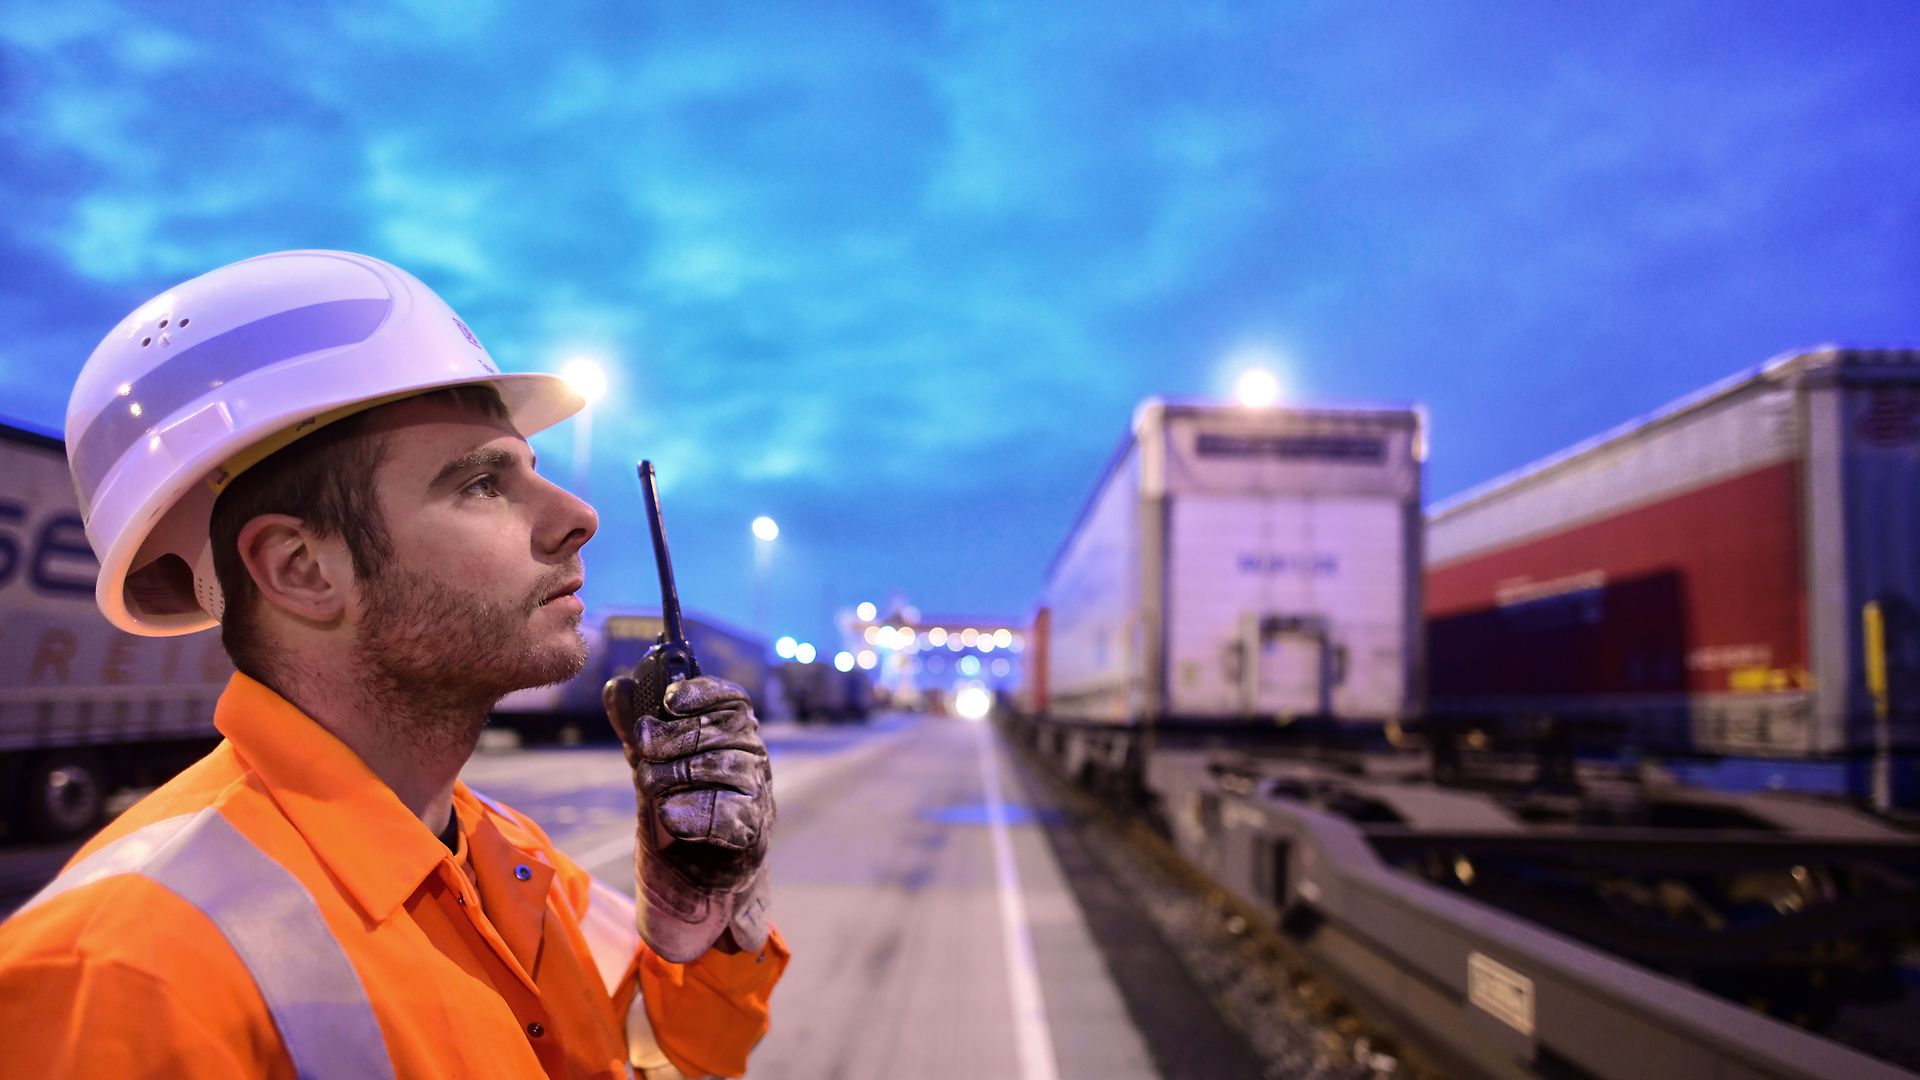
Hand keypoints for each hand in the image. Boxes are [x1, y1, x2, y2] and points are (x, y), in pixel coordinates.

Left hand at [603, 674, 774, 962]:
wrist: (688, 885)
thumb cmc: (676, 818)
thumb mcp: (648, 769)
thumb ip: (636, 730)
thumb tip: (617, 685)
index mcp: (732, 738)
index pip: (732, 700)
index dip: (704, 692)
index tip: (669, 698)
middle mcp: (752, 761)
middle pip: (729, 729)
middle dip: (679, 734)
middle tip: (643, 747)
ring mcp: (758, 798)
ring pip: (730, 767)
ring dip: (681, 774)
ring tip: (649, 787)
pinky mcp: (753, 837)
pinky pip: (732, 815)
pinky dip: (696, 813)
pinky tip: (670, 817)